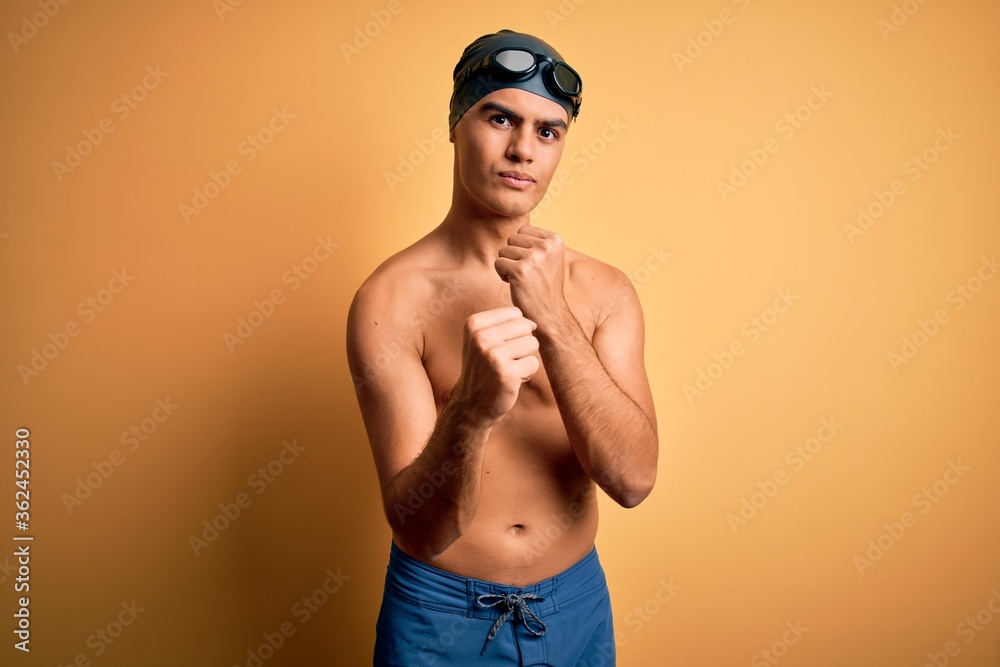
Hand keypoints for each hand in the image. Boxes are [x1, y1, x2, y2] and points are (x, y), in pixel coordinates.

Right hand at [453, 307, 539, 423]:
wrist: (471, 405)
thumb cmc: (484, 369)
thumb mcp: (482, 339)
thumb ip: (505, 324)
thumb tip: (534, 323)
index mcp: (474, 324)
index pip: (515, 313)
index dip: (514, 332)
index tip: (498, 347)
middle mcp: (481, 337)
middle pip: (525, 326)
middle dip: (522, 344)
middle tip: (504, 360)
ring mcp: (493, 355)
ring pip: (532, 344)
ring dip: (525, 359)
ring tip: (508, 369)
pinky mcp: (506, 373)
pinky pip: (534, 363)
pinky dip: (527, 374)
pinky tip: (511, 381)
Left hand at [495, 225, 565, 322]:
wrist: (550, 313)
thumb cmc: (545, 285)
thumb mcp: (551, 257)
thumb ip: (538, 241)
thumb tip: (517, 230)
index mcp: (555, 240)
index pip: (523, 230)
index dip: (522, 248)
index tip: (533, 264)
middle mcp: (546, 246)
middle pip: (512, 239)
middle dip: (514, 256)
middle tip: (526, 272)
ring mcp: (533, 258)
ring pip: (503, 251)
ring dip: (508, 266)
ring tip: (521, 279)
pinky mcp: (520, 271)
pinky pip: (498, 263)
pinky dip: (502, 275)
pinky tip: (515, 284)